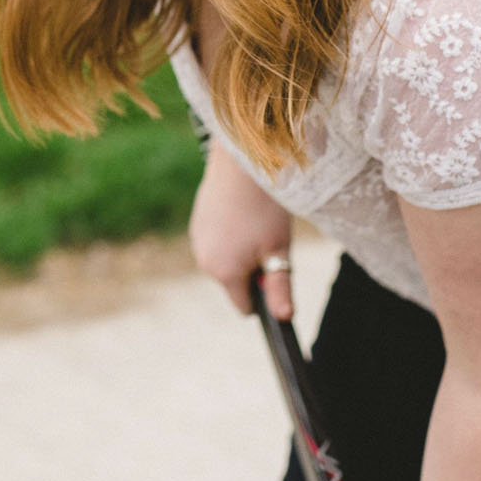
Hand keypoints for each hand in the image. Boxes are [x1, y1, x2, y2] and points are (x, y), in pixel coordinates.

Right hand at [188, 140, 294, 318]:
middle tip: (267, 240)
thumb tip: (283, 319)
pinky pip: (216, 242)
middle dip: (250, 270)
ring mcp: (197, 240)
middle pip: (233, 282)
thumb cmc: (265, 206)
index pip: (244, 306)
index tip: (273, 269)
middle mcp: (204, 261)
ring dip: (239, 252)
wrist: (242, 162)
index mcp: (224, 273)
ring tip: (254, 223)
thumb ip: (280, 287)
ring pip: (225, 261)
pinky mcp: (197, 223)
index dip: (262, 294)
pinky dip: (229, 235)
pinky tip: (241, 213)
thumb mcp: (279, 249)